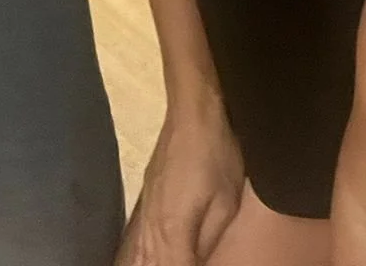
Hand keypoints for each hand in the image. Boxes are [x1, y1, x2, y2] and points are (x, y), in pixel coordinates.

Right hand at [118, 103, 244, 264]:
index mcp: (172, 231)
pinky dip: (144, 255)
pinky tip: (150, 258)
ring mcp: (145, 213)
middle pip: (152, 264)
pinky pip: (139, 240)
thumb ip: (208, 240)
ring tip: (170, 259)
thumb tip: (199, 261)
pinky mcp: (146, 200)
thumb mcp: (226, 203)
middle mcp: (152, 226)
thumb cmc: (216, 156)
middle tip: (185, 260)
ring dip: (152, 264)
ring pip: (140, 255)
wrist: (193, 114)